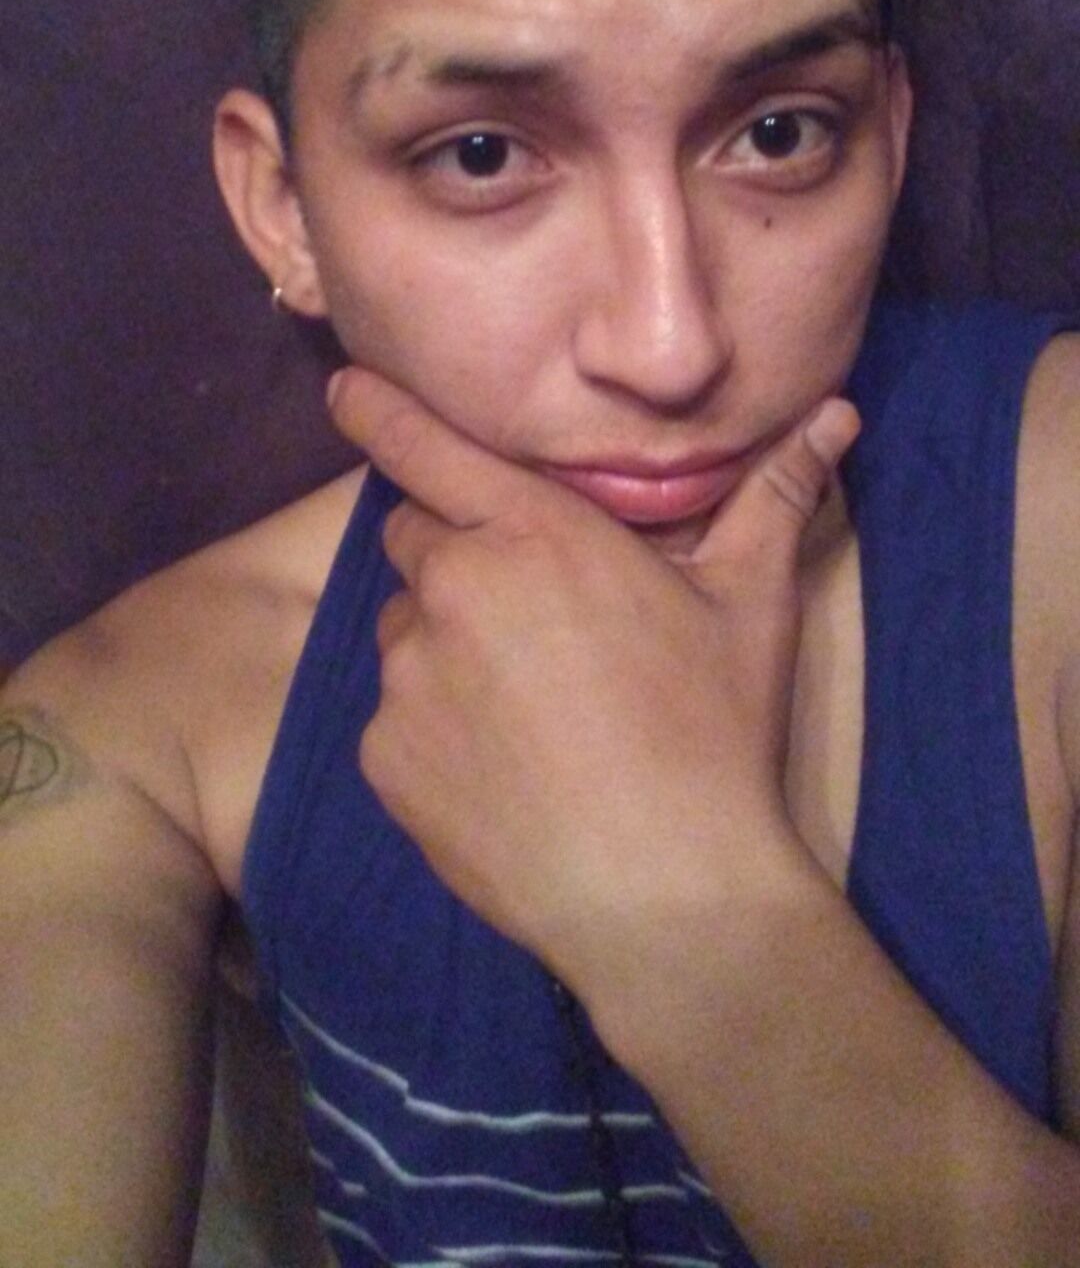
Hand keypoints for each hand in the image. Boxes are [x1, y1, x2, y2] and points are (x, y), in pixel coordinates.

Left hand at [327, 370, 857, 994]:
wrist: (666, 890)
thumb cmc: (714, 729)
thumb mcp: (753, 604)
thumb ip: (778, 494)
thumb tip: (836, 414)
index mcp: (533, 532)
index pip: (427, 448)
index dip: (378, 410)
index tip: (343, 388)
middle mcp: (454, 587)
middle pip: (418, 538)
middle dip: (457, 554)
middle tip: (530, 612)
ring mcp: (408, 677)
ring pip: (406, 629)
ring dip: (446, 643)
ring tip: (527, 706)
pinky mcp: (385, 758)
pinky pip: (396, 717)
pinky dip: (433, 728)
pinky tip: (503, 769)